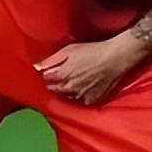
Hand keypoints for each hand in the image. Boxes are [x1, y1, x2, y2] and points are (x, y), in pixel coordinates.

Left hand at [34, 32, 150, 105]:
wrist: (115, 58)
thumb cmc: (93, 51)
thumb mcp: (69, 50)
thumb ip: (51, 60)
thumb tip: (36, 67)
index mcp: (62, 75)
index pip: (46, 80)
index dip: (48, 75)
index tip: (50, 71)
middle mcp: (70, 88)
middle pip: (55, 90)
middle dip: (55, 84)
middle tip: (60, 76)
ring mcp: (81, 96)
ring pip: (67, 96)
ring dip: (67, 90)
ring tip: (74, 80)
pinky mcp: (92, 100)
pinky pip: (80, 101)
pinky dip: (79, 95)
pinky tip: (83, 87)